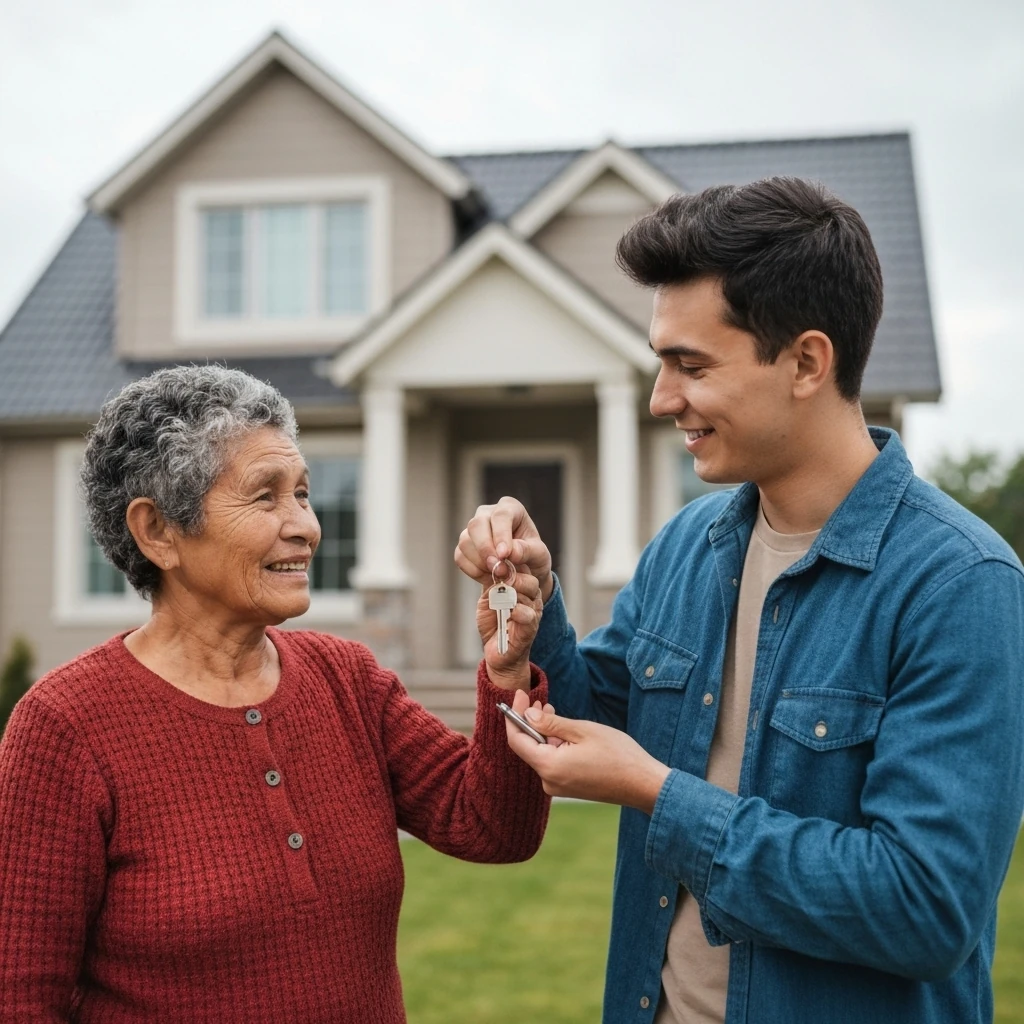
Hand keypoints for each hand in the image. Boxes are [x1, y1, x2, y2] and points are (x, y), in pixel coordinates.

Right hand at [455, 496, 553, 602]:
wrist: (524, 570)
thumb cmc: (533, 555)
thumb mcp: (540, 554)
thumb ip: (527, 551)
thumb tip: (511, 552)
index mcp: (510, 508)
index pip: (501, 515)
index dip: (501, 535)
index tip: (505, 555)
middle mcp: (487, 513)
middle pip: (477, 525)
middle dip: (485, 549)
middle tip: (498, 569)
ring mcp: (473, 529)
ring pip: (465, 541)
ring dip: (480, 563)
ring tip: (498, 575)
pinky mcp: (464, 546)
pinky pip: (460, 556)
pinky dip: (473, 570)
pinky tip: (488, 577)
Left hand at [479, 570, 543, 689]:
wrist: (497, 653)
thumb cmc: (493, 623)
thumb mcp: (489, 597)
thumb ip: (492, 582)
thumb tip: (491, 563)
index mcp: (522, 587)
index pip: (521, 567)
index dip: (509, 562)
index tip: (495, 562)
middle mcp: (531, 598)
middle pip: (529, 578)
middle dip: (512, 575)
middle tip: (498, 576)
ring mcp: (533, 612)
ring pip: (530, 592)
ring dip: (512, 591)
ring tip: (500, 596)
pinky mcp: (530, 628)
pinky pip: (528, 615)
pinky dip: (517, 611)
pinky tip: (509, 612)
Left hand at [503, 706, 671, 814]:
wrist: (643, 784)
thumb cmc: (618, 754)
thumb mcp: (582, 730)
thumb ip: (550, 723)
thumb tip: (527, 715)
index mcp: (549, 766)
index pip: (517, 740)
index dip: (513, 716)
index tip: (519, 695)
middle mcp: (549, 781)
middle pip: (527, 747)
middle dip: (528, 722)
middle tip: (536, 699)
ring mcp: (559, 787)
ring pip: (541, 754)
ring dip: (542, 732)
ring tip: (551, 711)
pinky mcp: (569, 788)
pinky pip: (552, 763)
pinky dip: (552, 745)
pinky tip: (562, 731)